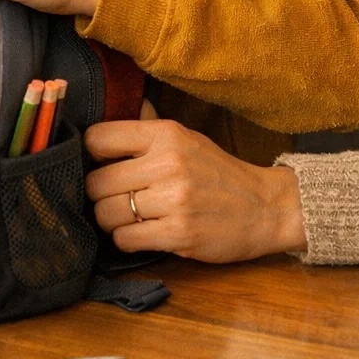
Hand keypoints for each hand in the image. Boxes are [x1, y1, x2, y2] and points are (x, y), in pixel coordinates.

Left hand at [84, 119, 307, 261]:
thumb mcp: (186, 138)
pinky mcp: (178, 234)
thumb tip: (104, 119)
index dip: (92, 155)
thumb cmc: (218, 173)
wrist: (265, 207)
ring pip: (106, 214)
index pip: (98, 138)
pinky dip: (126, 239)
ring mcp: (174, 200)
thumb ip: (146, 131)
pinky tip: (142, 233)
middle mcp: (168, 163)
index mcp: (166, 134)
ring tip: (129, 217)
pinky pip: (125, 238)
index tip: (102, 165)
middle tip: (114, 198)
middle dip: (99, 195)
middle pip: (96, 182)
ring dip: (111, 220)